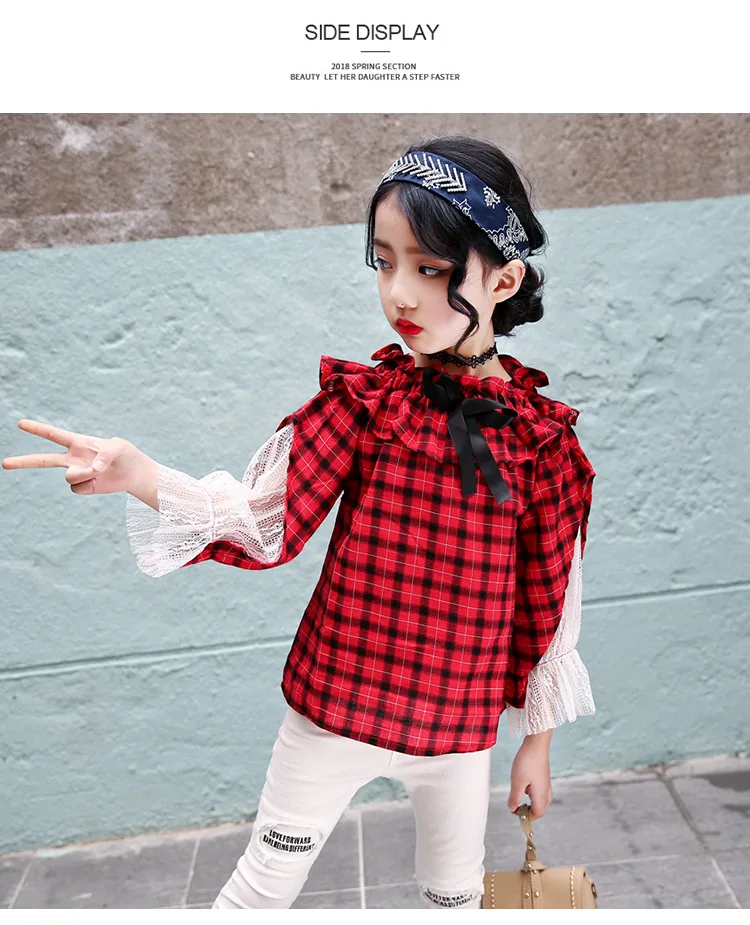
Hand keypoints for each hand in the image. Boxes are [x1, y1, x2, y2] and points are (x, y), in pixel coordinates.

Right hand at [2, 419, 148, 495]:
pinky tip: (98, 482)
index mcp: (78, 442)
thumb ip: (105, 454)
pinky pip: (77, 488)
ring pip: (68, 477)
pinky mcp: (82, 487)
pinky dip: (89, 485)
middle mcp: (72, 458)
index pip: (54, 435)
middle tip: (4, 463)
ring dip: (84, 474)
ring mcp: (76, 473)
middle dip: (24, 461)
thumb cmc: (126, 455)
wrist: (133, 473)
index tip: (20, 423)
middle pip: (43, 460)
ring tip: (99, 471)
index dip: (37, 429)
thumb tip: (92, 468)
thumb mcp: (119, 448)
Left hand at [507, 737, 552, 820]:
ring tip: (519, 797)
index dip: (525, 817)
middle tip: (516, 806)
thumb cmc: (527, 762)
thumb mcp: (517, 781)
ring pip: (541, 801)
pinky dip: (533, 795)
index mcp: (541, 795)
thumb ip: (515, 797)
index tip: (514, 811)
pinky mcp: (544, 777)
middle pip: (540, 810)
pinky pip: (541, 792)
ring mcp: (546, 784)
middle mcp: (546, 791)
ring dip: (531, 803)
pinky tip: (525, 787)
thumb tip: (512, 809)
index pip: (536, 814)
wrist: (536, 744)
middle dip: (529, 812)